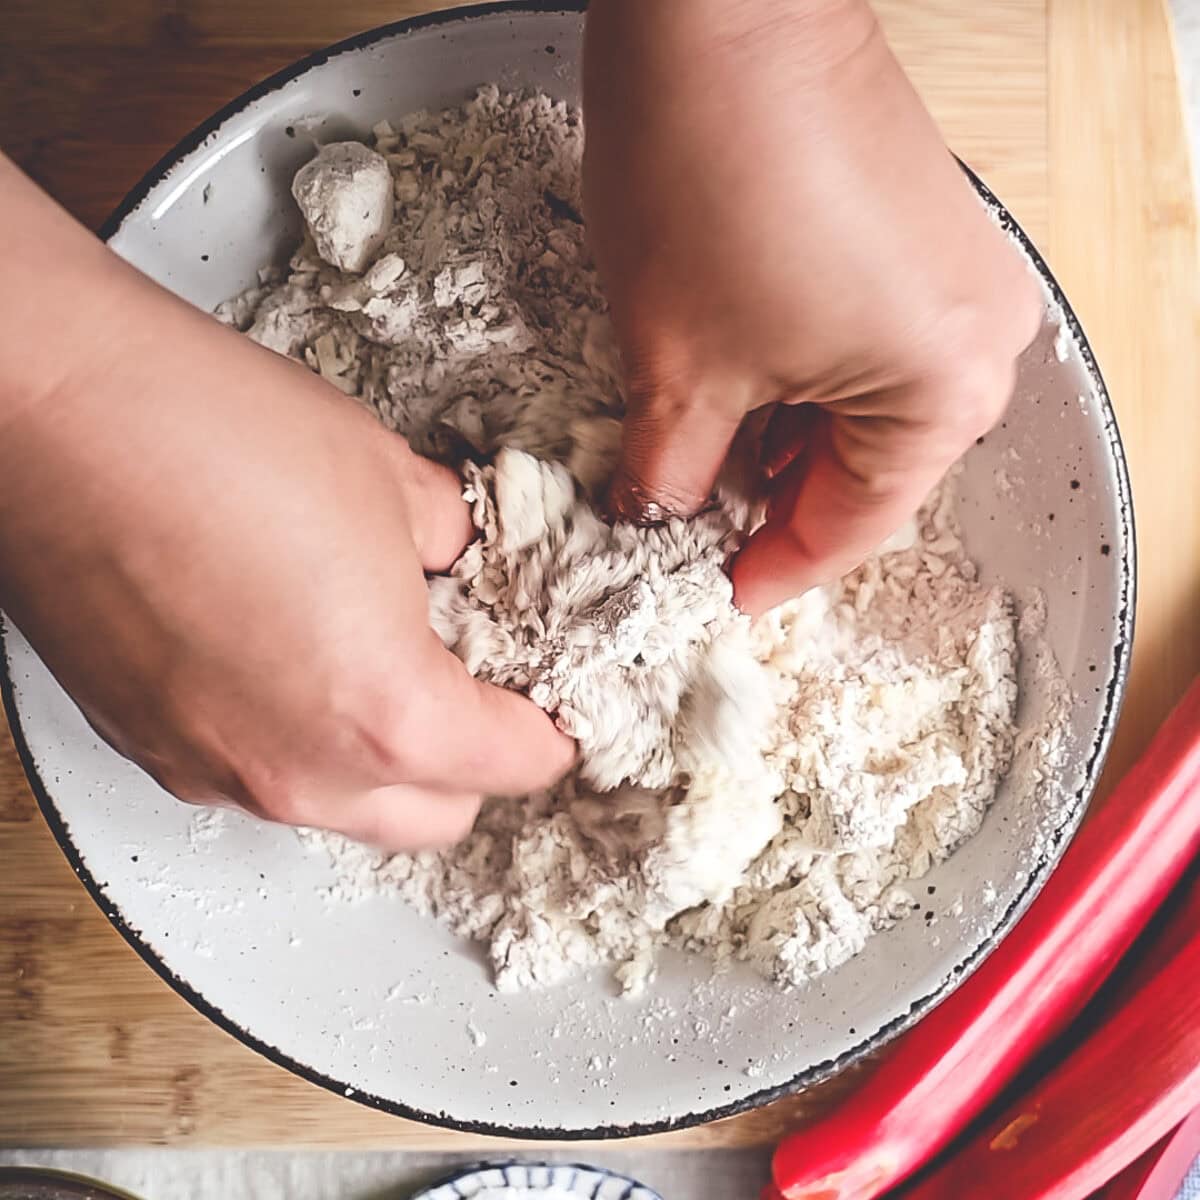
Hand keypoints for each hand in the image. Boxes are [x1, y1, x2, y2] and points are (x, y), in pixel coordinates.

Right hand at [0, 158, 573, 849]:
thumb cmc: (219, 437)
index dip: (548, 732)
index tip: (551, 709)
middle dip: (470, 764)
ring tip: (370, 663)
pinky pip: (255, 774)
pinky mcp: (149, 747)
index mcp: (387, 716)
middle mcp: (299, 773)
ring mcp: (213, 770)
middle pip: (432, 816)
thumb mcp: (395, 482)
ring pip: (341, 808)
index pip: (512, 766)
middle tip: (473, 686)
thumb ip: (458, 548)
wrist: (56, 410)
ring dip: (378, 759)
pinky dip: (292, 740)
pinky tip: (282, 656)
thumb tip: (461, 565)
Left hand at [584, 0, 1041, 613]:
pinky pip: (865, 345)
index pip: (853, 526)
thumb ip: (671, 473)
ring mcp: (958, 278)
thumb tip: (657, 519)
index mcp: (944, 393)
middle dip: (771, 502)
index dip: (773, 570)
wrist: (721, 7)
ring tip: (701, 456)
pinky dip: (800, 380)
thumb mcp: (674, 367)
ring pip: (861, 408)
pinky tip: (736, 386)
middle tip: (694, 528)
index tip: (715, 592)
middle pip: (865, 469)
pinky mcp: (924, 233)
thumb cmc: (709, 178)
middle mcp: (979, 341)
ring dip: (780, 440)